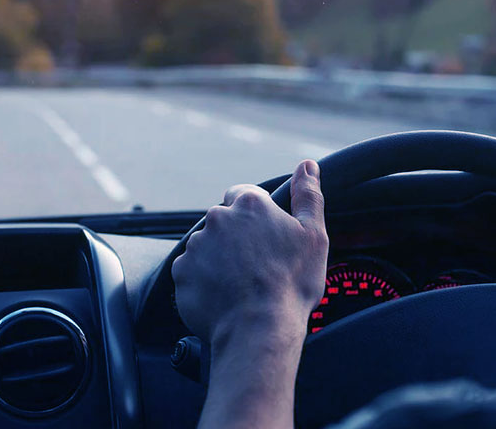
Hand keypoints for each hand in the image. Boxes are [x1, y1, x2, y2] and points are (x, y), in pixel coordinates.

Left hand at [171, 160, 327, 428]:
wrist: (259, 329)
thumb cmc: (292, 283)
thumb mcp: (314, 235)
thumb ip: (308, 196)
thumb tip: (308, 165)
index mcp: (249, 204)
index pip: (244, 194)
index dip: (255, 214)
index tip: (265, 236)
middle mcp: (217, 218)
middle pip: (224, 220)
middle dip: (236, 237)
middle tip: (257, 265)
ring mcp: (196, 246)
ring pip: (207, 246)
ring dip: (219, 258)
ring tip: (241, 284)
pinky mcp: (181, 273)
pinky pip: (191, 272)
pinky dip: (204, 281)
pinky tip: (224, 296)